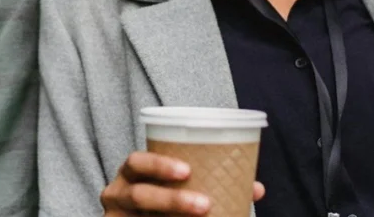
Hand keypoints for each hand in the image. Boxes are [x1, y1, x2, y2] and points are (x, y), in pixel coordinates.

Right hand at [100, 151, 264, 215]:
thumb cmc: (161, 201)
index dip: (159, 164)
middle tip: (205, 204)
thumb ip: (209, 185)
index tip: (188, 170)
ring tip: (202, 214)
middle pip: (140, 196)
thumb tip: (256, 188)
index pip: (137, 162)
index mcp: (131, 174)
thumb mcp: (177, 189)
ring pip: (139, 215)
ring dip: (170, 213)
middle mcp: (116, 194)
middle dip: (172, 200)